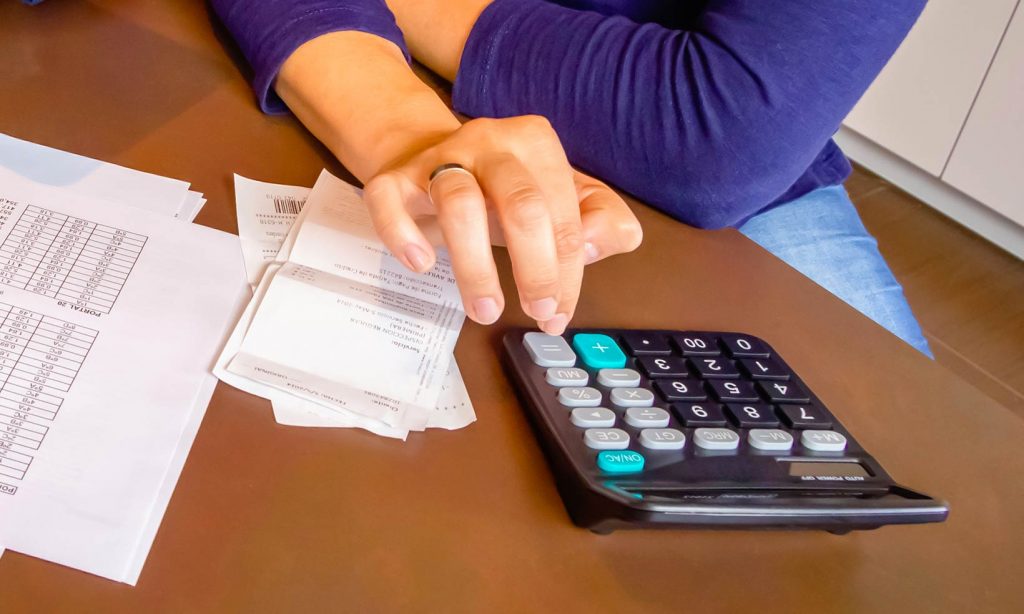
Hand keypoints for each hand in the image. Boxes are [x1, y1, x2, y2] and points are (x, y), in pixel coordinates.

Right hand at [363, 115, 641, 333]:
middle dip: (535, 268)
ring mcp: (438, 157)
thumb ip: (602, 221)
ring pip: (459, 203)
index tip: (558, 313)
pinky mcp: (393, 178)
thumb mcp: (565, 200)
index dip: (567, 271)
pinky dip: (402, 234)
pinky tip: (421, 266)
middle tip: (536, 313)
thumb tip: (593, 247)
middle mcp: (489, 140)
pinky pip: (389, 200)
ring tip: (485, 310)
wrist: (435, 160)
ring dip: (476, 266)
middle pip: (521, 204)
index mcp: (537, 142)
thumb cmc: (506, 192)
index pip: (562, 213)